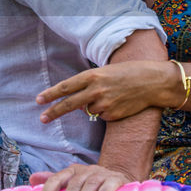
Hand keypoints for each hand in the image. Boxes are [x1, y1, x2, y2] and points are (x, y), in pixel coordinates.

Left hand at [31, 163, 131, 190]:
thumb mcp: (72, 184)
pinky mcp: (117, 180)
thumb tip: (32, 179)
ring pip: (90, 185)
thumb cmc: (89, 187)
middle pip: (74, 184)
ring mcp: (102, 174)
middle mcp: (86, 171)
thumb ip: (54, 183)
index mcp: (72, 172)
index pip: (56, 179)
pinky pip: (110, 184)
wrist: (118, 181)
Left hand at [37, 60, 175, 123]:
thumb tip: (78, 104)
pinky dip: (106, 112)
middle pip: (69, 104)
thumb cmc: (128, 73)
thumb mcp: (106, 72)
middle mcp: (96, 90)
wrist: (152, 82)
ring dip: (94, 106)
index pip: (66, 87)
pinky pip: (102, 116)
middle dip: (54, 112)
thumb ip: (90, 85)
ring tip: (111, 96)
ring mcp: (105, 104)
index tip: (38, 100)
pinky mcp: (113, 115)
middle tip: (42, 118)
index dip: (51, 94)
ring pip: (89, 110)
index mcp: (93, 75)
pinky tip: (118, 103)